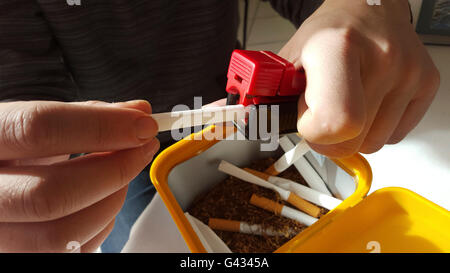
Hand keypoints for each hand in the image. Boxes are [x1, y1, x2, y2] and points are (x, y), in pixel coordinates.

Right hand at [0, 100, 158, 251]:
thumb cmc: (12, 152)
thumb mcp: (34, 123)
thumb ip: (86, 115)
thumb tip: (138, 113)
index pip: (36, 129)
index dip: (101, 127)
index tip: (142, 125)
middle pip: (51, 194)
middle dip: (114, 171)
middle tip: (141, 150)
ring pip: (64, 234)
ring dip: (111, 201)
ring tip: (120, 176)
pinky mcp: (19, 256)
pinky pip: (73, 252)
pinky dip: (102, 223)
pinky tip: (101, 200)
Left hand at [278, 0, 439, 156]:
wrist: (367, 10)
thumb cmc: (326, 34)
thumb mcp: (287, 61)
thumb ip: (264, 94)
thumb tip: (236, 117)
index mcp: (337, 48)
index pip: (335, 122)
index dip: (314, 132)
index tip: (306, 120)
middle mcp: (381, 58)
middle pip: (353, 141)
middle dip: (328, 138)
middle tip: (321, 112)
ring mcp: (408, 72)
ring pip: (373, 144)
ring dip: (352, 134)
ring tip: (345, 100)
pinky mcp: (426, 83)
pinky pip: (394, 136)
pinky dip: (374, 128)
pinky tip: (366, 101)